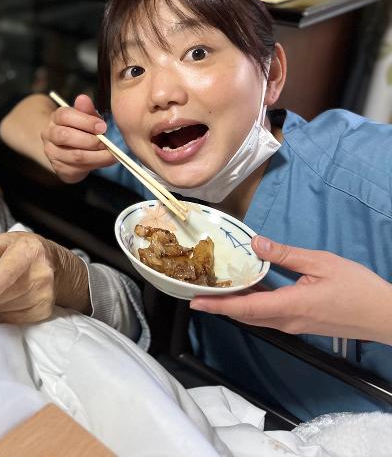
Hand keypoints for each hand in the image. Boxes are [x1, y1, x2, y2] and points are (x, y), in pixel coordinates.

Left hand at [0, 232, 90, 323]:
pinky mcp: (44, 311)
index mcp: (29, 251)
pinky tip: (6, 300)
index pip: (5, 275)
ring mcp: (45, 295)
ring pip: (3, 310)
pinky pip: (11, 320)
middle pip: (1, 297)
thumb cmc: (22, 251)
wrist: (54, 263)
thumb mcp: (2, 240)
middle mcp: (41, 274)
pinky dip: (1, 313)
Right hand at [42, 94, 115, 182]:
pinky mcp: (58, 168)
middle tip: (107, 143)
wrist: (69, 150)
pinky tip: (104, 161)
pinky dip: (95, 166)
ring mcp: (51, 152)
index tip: (103, 127)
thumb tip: (83, 98)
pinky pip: (78, 169)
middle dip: (90, 141)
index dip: (86, 122)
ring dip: (97, 156)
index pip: (66, 116)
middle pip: (65, 136)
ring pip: (74, 156)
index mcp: (56, 117)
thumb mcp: (86, 117)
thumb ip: (86, 110)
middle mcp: (49, 134)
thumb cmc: (81, 129)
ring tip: (111, 155)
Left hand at [190, 236, 391, 344]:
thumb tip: (255, 243)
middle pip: (244, 315)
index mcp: (290, 305)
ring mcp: (294, 325)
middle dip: (218, 305)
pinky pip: (268, 316)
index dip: (217, 305)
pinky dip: (251, 306)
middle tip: (196, 291)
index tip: (195, 301)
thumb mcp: (322, 263)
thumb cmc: (357, 288)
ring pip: (255, 317)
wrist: (386, 316)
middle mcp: (287, 320)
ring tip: (214, 291)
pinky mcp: (301, 324)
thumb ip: (285, 254)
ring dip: (234, 306)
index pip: (245, 308)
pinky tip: (246, 291)